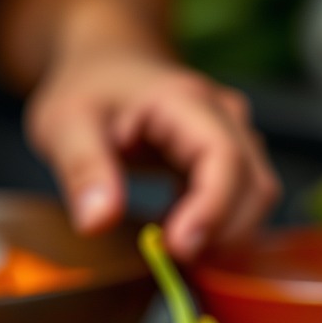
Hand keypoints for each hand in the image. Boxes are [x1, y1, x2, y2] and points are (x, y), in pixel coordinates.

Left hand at [25, 50, 280, 259]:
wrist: (108, 62)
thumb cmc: (87, 88)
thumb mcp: (64, 123)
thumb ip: (82, 170)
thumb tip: (97, 223)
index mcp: (187, 101)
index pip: (223, 158)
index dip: (211, 210)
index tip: (179, 249)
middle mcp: (226, 117)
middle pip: (254, 186)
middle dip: (221, 234)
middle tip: (169, 260)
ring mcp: (236, 138)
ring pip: (256, 199)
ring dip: (225, 236)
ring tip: (173, 250)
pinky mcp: (233, 161)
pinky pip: (245, 204)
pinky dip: (222, 231)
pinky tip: (181, 237)